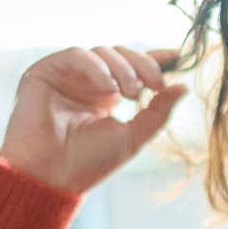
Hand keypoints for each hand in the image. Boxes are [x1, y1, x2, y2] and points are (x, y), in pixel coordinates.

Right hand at [0, 45, 187, 194]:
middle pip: (120, 54)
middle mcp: (85, 83)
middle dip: (142, 65)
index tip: (178, 55)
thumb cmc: (87, 163)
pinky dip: (97, 67)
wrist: (50, 176)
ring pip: (101, 52)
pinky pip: (76, 55)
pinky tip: (108, 88)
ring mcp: (65, 76)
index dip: (154, 58)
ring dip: (123, 68)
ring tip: (130, 94)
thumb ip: (158, 112)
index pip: (132, 67)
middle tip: (154, 86)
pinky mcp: (44, 72)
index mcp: (105, 96)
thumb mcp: (133, 136)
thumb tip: (184, 86)